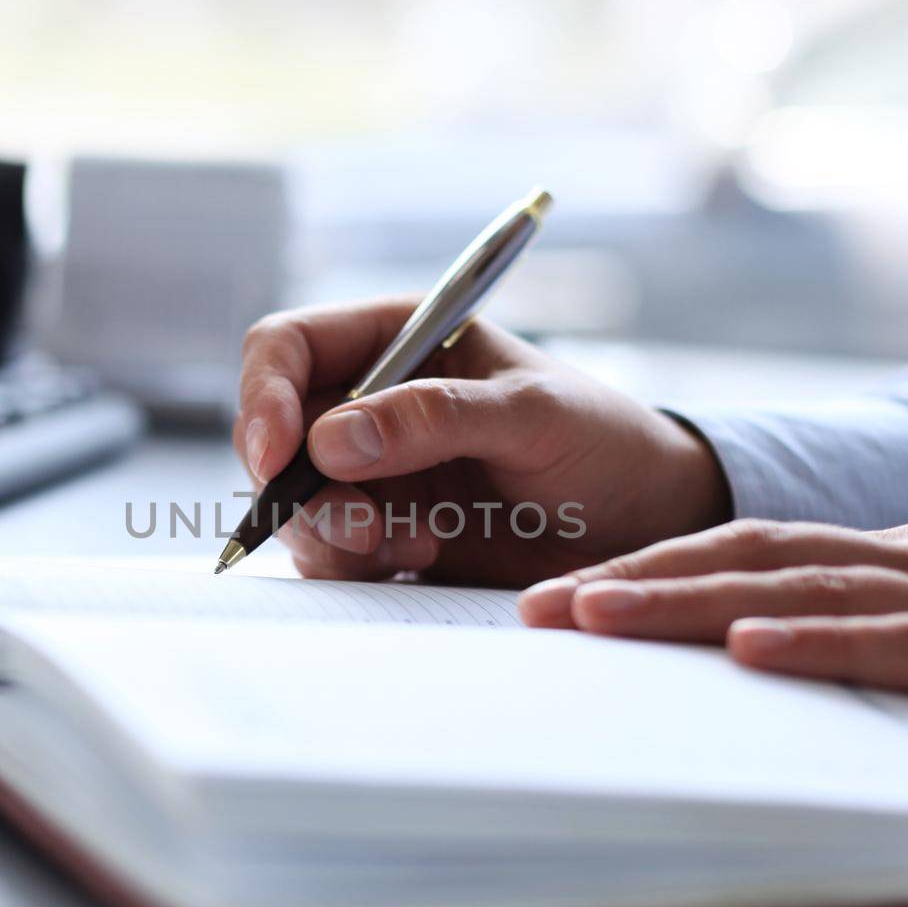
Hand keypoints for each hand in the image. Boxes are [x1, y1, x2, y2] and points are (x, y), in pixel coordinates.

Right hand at [234, 297, 730, 586]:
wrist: (643, 523)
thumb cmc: (601, 440)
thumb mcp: (532, 413)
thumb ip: (437, 418)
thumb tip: (333, 439)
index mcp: (393, 341)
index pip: (287, 347)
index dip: (264, 395)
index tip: (275, 455)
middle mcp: (368, 403)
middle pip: (277, 436)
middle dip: (299, 488)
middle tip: (364, 530)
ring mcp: (372, 474)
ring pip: (296, 504)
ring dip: (332, 534)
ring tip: (413, 546)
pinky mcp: (385, 535)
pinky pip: (331, 554)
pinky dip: (358, 566)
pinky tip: (424, 556)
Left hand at [519, 520, 907, 740]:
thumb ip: (837, 622)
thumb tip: (732, 650)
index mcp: (871, 551)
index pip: (736, 547)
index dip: (645, 567)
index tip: (558, 599)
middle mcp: (895, 557)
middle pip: (744, 555)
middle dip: (635, 580)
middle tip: (539, 610)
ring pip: (799, 586)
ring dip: (691, 602)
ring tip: (601, 619)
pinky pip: (895, 641)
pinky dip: (819, 642)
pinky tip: (751, 652)